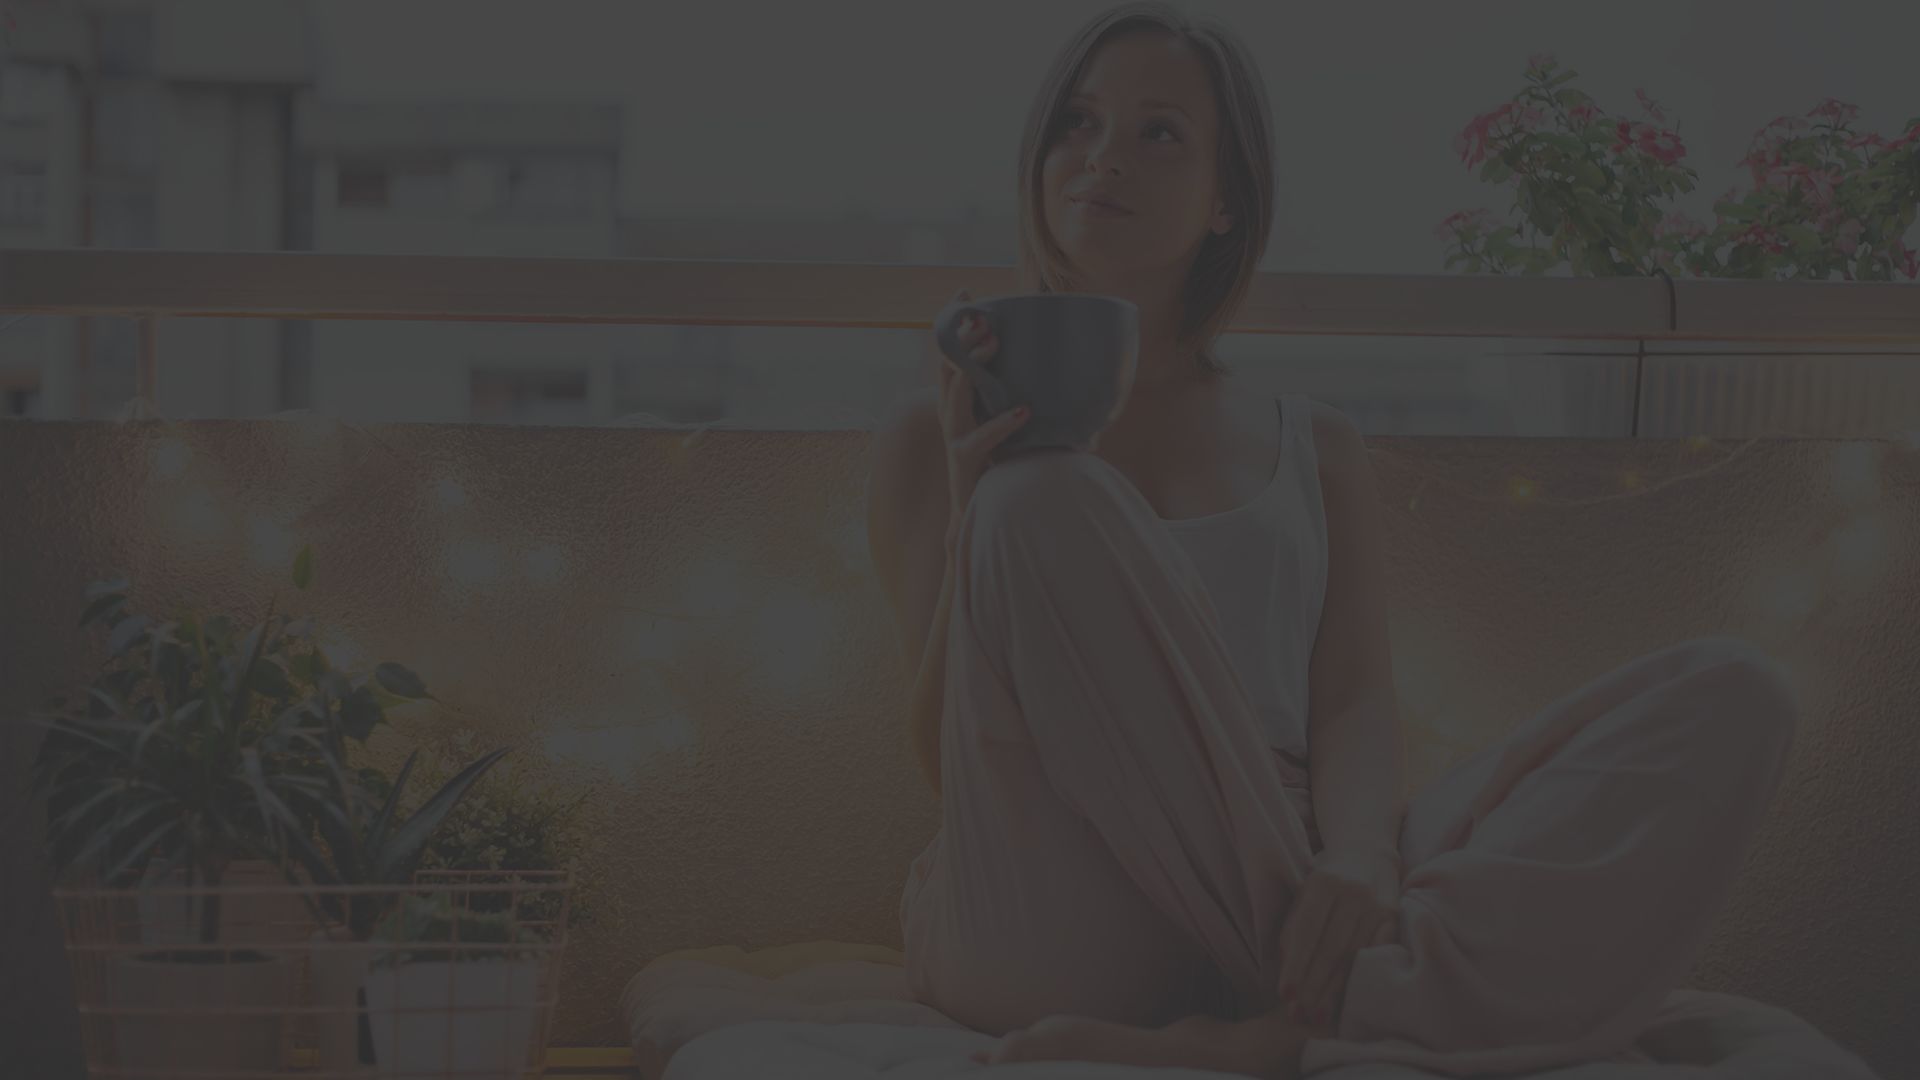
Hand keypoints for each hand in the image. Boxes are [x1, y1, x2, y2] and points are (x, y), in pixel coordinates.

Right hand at [935, 289, 1028, 556]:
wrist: (982, 513)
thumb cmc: (1004, 465)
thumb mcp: (1018, 424)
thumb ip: (1038, 401)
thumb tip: (1085, 382)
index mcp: (962, 401)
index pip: (952, 353)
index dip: (955, 323)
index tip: (965, 292)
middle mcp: (952, 414)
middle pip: (947, 366)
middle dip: (961, 336)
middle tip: (980, 314)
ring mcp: (955, 437)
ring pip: (955, 394)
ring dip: (974, 366)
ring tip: (994, 344)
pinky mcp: (965, 461)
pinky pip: (981, 438)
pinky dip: (1002, 423)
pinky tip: (1024, 410)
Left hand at [1276, 847, 1400, 1034]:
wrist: (1368, 855)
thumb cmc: (1326, 882)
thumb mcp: (1303, 895)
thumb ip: (1293, 928)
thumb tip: (1285, 972)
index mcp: (1323, 882)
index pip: (1307, 930)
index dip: (1295, 964)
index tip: (1285, 994)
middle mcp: (1353, 892)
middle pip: (1331, 948)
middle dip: (1313, 986)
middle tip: (1298, 1015)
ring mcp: (1378, 906)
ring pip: (1354, 957)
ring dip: (1334, 990)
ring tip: (1317, 1016)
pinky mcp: (1395, 919)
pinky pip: (1376, 955)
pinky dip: (1359, 980)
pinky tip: (1346, 1000)